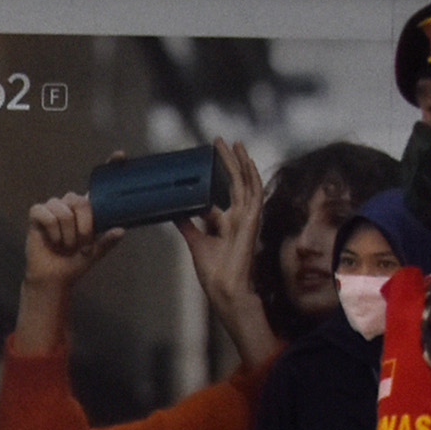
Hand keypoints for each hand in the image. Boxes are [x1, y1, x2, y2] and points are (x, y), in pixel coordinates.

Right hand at [20, 192, 118, 294]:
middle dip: (84, 226)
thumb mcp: (95, 252)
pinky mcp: (36, 214)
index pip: (91, 198)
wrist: (53, 278)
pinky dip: (53, 232)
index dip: (94, 212)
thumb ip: (107, 241)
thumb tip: (121, 230)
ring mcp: (51, 208)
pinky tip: (53, 241)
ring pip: (63, 212)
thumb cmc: (73, 262)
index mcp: (82, 210)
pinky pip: (47, 216)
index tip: (96, 231)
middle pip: (78, 201)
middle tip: (82, 244)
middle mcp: (67, 204)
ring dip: (67, 233)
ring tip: (66, 246)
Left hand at [177, 141, 281, 368]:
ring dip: (241, 162)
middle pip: (237, 182)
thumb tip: (176, 213)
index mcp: (228, 221)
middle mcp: (240, 216)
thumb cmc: (214, 270)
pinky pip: (254, 194)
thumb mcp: (196, 242)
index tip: (210, 157)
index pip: (226, 191)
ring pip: (247, 183)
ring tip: (234, 144)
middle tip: (221, 142)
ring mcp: (248, 218)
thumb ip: (189, 226)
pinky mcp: (252, 221)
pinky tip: (247, 162)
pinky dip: (251, 177)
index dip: (220, 173)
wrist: (224, 288)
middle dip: (230, 161)